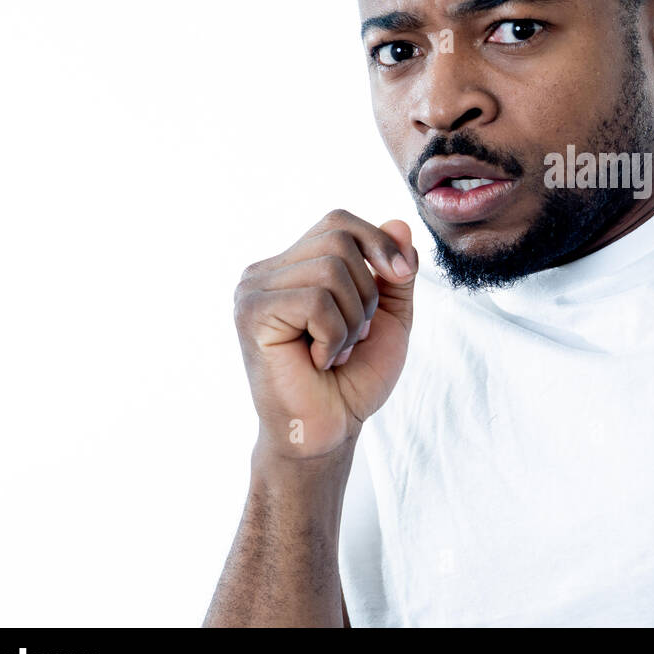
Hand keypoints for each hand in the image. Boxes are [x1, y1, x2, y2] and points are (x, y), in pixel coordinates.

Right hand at [233, 210, 418, 458]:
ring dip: (351, 319)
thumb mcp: (389, 317)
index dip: (377, 242)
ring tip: (336, 351)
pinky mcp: (251, 314)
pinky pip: (315, 301)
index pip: (338, 222)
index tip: (401, 275)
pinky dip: (334, 336)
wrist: (329, 431)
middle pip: (338, 240)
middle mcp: (266, 272)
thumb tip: (398, 223)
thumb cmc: (353, 379)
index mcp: (294, 267)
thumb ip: (394, 271)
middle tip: (355, 336)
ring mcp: (253, 291)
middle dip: (367, 291)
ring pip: (330, 270)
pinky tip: (320, 361)